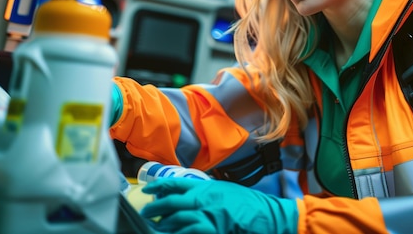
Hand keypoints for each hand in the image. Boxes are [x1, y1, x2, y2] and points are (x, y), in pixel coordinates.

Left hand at [141, 177, 298, 233]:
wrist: (265, 216)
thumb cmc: (248, 204)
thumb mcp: (225, 190)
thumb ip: (207, 193)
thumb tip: (191, 196)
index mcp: (206, 187)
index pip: (175, 183)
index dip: (158, 186)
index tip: (148, 190)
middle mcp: (203, 200)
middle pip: (171, 203)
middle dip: (155, 209)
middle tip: (146, 213)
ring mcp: (206, 217)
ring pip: (176, 221)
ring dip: (165, 224)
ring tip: (157, 226)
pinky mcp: (211, 231)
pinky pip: (189, 233)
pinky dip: (180, 233)